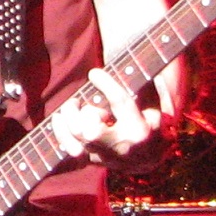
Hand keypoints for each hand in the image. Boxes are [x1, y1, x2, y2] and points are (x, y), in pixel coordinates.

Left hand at [50, 67, 166, 167]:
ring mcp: (106, 157)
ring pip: (77, 141)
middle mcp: (122, 146)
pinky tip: (60, 118)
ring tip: (71, 107)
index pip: (121, 103)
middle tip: (80, 101)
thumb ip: (146, 81)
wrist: (149, 156)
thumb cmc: (150, 118)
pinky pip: (70, 150)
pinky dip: (61, 133)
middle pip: (91, 132)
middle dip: (83, 113)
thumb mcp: (155, 100)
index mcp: (141, 128)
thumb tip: (143, 54)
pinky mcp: (93, 161)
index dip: (105, 84)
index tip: (94, 73)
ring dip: (69, 121)